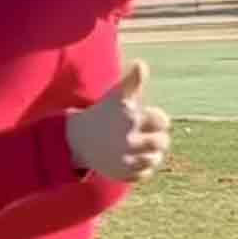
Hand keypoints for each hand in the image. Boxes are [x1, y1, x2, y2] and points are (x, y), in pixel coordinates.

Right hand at [66, 60, 172, 182]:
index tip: (149, 120)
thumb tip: (141, 63)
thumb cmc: (102, 114)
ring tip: (142, 149)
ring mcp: (124, 158)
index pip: (161, 121)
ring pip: (154, 159)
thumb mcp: (116, 97)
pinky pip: (143, 175)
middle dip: (157, 139)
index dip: (157, 120)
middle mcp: (128, 139)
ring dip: (151, 154)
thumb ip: (132, 81)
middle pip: (161, 142)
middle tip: (148, 137)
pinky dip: (141, 169)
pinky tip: (133, 160)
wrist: (76, 139)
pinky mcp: (120, 173)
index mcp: (130, 118)